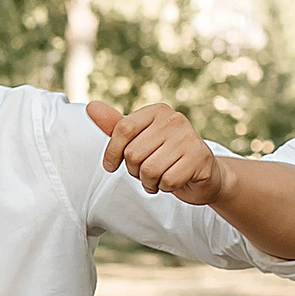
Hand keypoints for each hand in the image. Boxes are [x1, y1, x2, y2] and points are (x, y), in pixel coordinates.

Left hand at [86, 98, 222, 202]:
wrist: (203, 175)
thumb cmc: (166, 157)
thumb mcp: (139, 141)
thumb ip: (115, 126)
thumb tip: (91, 107)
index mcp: (157, 111)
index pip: (123, 129)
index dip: (112, 152)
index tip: (110, 166)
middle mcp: (175, 120)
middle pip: (133, 154)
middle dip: (134, 171)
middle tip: (146, 172)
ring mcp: (190, 138)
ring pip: (149, 170)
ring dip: (149, 182)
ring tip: (159, 178)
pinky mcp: (200, 158)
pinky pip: (167, 181)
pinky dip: (166, 187)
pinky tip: (174, 181)